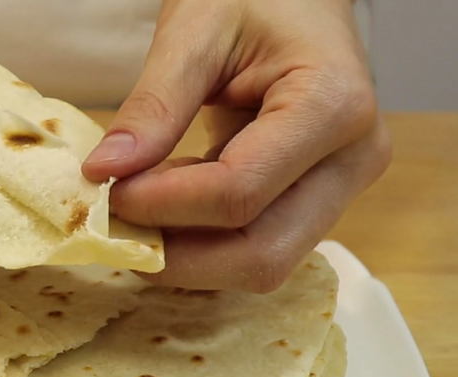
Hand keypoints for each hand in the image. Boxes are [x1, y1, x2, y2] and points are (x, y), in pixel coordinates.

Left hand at [83, 0, 390, 291]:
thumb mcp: (195, 31)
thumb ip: (153, 105)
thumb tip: (104, 173)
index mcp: (334, 105)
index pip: (239, 192)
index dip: (162, 206)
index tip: (106, 190)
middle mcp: (353, 159)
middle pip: (260, 254)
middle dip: (177, 255)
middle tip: (113, 224)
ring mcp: (343, 188)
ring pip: (262, 265)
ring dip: (188, 257)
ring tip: (136, 212)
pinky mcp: (320, 202)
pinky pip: (259, 247)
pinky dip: (202, 244)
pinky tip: (164, 208)